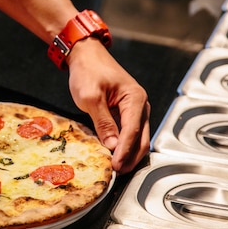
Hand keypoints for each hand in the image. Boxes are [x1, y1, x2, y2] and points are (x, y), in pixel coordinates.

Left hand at [66, 38, 150, 173]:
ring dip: (129, 154)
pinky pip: (130, 133)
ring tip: (117, 168)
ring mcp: (135, 109)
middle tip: (118, 173)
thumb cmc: (88, 71)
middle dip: (130, 158)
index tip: (116, 166)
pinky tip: (115, 155)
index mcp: (134, 99)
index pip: (132, 131)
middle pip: (141, 138)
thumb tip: (111, 145)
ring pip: (138, 138)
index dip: (124, 151)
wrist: (86, 56)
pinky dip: (124, 146)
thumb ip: (103, 122)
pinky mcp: (127, 113)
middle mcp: (140, 105)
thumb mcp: (91, 97)